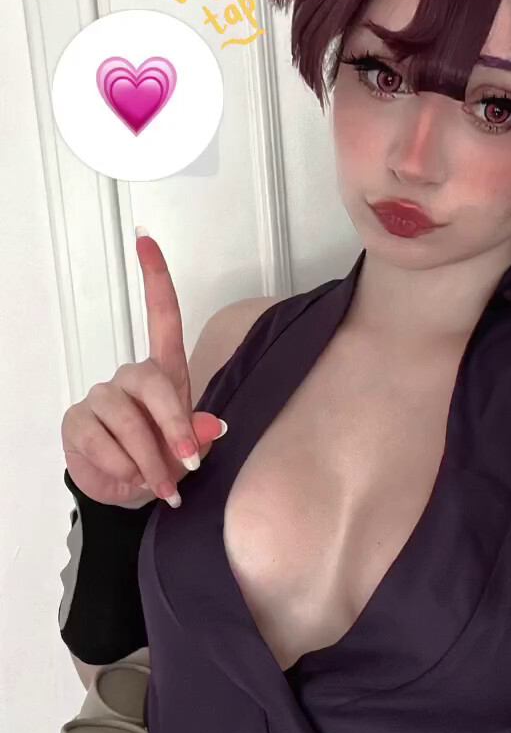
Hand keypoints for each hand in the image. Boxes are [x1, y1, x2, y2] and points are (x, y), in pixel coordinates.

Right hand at [61, 231, 224, 506]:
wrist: (127, 493)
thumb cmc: (164, 459)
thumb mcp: (190, 450)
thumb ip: (201, 435)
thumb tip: (211, 427)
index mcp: (164, 373)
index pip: (161, 317)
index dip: (155, 278)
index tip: (146, 239)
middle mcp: (131, 378)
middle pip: (150, 381)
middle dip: (173, 425)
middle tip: (188, 463)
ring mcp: (101, 397)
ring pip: (126, 419)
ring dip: (148, 458)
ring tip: (158, 484)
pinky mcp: (78, 421)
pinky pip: (101, 440)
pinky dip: (122, 466)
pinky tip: (129, 477)